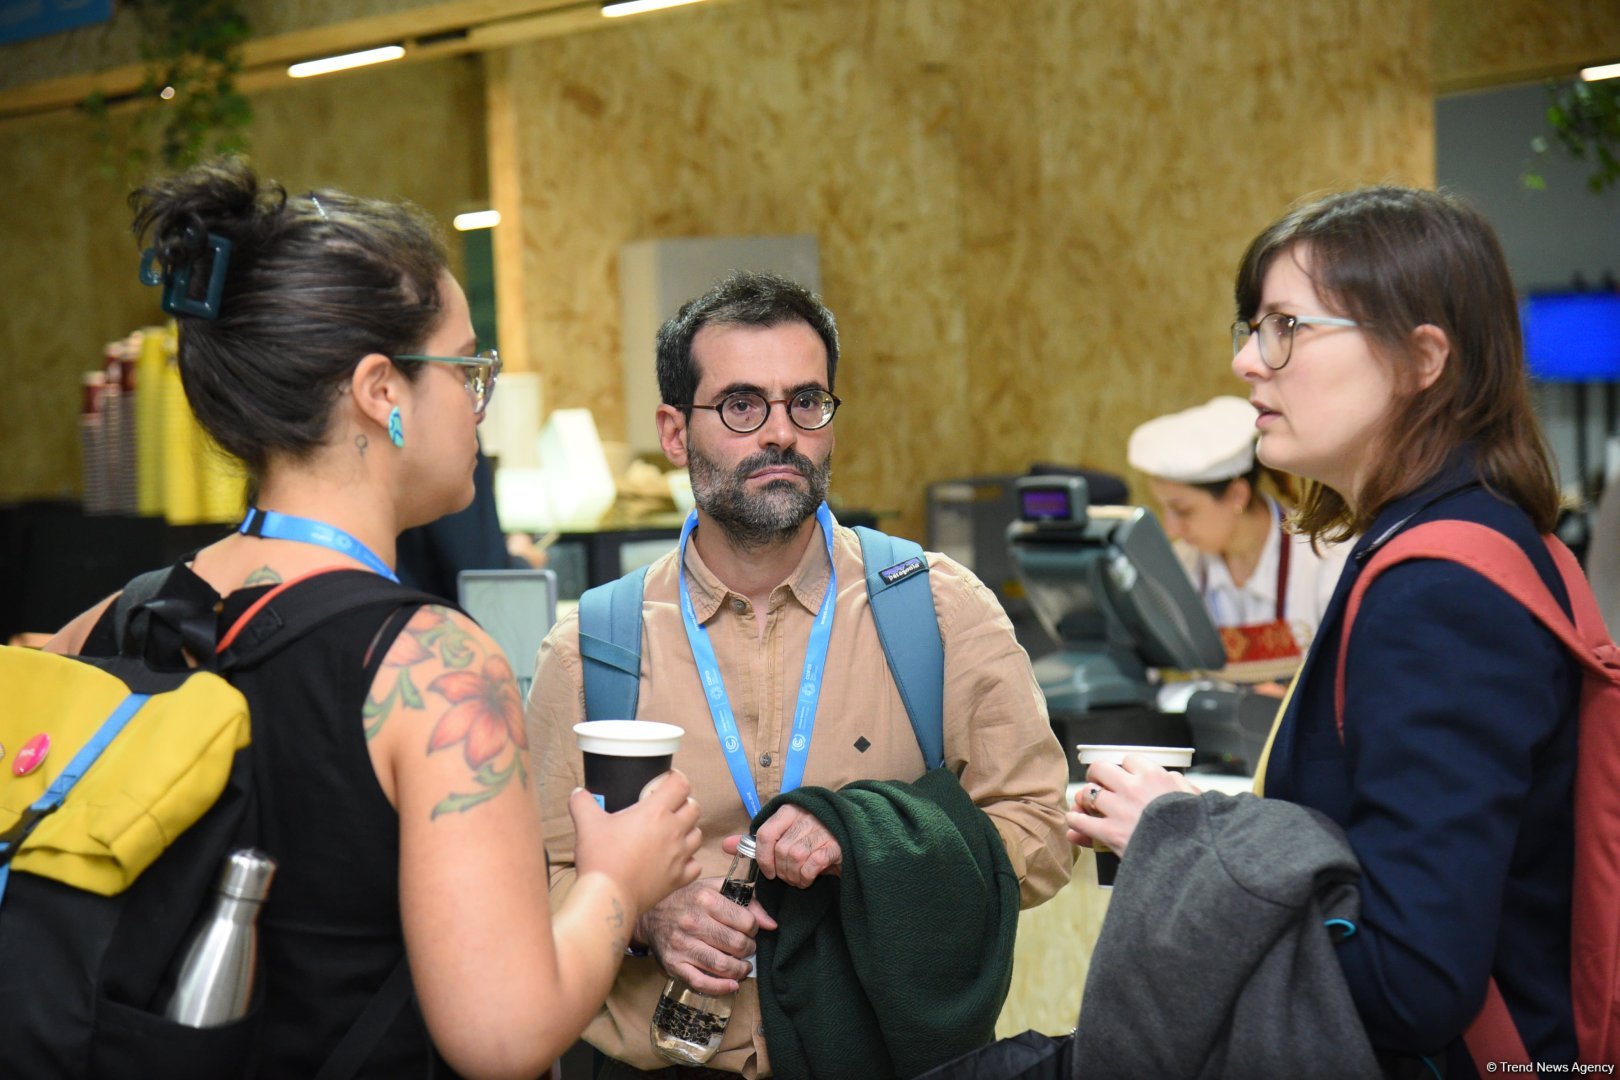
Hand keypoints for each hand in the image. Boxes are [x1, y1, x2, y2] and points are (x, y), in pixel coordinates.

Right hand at [570, 770, 701, 918]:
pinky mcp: (678, 879)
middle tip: (668, 807)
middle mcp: (673, 831)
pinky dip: (689, 861)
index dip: (676, 778)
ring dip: (688, 830)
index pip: (680, 784)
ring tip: (672, 833)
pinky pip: (695, 865)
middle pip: (693, 808)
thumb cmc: (600, 858)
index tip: (666, 781)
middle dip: (683, 803)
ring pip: (698, 835)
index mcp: (655, 812)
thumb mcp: (587, 824)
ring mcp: (679, 856)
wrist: (607, 897)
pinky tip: (676, 860)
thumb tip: (577, 793)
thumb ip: (582, 803)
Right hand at [634, 875, 778, 995]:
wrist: (650, 915)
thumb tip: (771, 924)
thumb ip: (746, 900)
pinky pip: (701, 982)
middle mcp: (693, 922)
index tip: (750, 930)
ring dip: (740, 970)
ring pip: (722, 965)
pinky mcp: (674, 965)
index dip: (754, 928)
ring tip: (743, 966)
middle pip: (736, 944)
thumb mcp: (715, 889)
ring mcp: (682, 945)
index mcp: (705, 899)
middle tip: (747, 948)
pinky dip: (721, 988)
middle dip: (749, 949)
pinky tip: (732, 984)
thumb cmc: (687, 900)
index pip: (745, 921)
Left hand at [749, 804, 841, 887]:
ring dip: (794, 875)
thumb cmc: (810, 839)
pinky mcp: (836, 844)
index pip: (765, 833)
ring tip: (798, 879)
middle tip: (787, 877)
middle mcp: (804, 816)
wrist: (850, 835)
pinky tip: (809, 878)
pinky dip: (807, 876)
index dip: (763, 858)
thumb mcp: (783, 836)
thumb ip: (756, 842)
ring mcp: (822, 828)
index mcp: (788, 811)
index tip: (769, 872)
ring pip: (795, 856)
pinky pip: (813, 864)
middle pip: (781, 849)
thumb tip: (726, 846)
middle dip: (782, 871)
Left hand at [1063, 756, 1197, 856]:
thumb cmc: (1197, 827)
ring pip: (1087, 794)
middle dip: (1096, 775)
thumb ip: (1178, 783)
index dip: (1124, 767)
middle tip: (1097, 783)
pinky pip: (1081, 821)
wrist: (1193, 856)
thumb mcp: (1194, 797)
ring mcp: (1119, 810)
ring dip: (1084, 799)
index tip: (1124, 774)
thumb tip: (1167, 776)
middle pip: (1100, 769)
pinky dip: (1076, 821)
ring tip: (1085, 804)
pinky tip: (1076, 822)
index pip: (1129, 760)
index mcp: (1154, 776)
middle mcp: (1132, 788)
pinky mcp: (1111, 833)